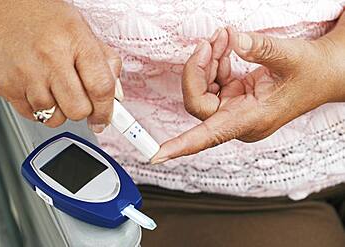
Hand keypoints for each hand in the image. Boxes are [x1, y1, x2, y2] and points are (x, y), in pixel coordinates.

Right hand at [0, 0, 122, 131]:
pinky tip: (38, 88)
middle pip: (78, 110)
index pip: (101, 87)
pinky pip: (32, 116)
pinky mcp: (7, 86)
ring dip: (60, 110)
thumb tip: (115, 95)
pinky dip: (40, 109)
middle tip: (79, 98)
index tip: (105, 119)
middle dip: (83, 110)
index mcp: (75, 40)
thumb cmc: (41, 16)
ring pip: (54, 118)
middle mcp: (50, 57)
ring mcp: (26, 74)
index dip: (106, 110)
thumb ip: (104, 61)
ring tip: (55, 87)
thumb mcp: (81, 29)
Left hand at [151, 27, 344, 163]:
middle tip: (208, 42)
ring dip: (207, 62)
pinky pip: (213, 82)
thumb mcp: (290, 56)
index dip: (182, 146)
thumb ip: (260, 48)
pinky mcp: (236, 97)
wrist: (325, 73)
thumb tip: (232, 39)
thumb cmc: (312, 72)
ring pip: (203, 90)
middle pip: (199, 102)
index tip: (157, 155)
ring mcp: (236, 108)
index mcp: (251, 120)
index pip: (209, 136)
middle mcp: (239, 119)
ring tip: (221, 38)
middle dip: (197, 70)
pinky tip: (224, 48)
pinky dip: (215, 63)